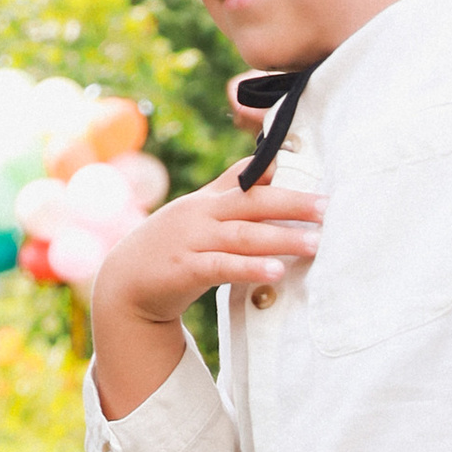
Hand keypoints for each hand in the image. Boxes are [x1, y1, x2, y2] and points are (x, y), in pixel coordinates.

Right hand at [95, 163, 322, 327]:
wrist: (124, 283)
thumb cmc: (173, 247)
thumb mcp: (201, 215)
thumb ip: (233, 192)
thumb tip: (273, 168)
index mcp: (209, 199)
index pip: (248, 177)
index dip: (281, 172)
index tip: (319, 173)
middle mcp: (201, 214)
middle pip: (253, 202)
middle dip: (293, 203)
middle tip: (328, 208)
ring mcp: (192, 241)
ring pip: (243, 235)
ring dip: (281, 238)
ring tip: (315, 244)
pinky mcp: (184, 270)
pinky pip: (222, 267)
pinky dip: (250, 268)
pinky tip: (277, 272)